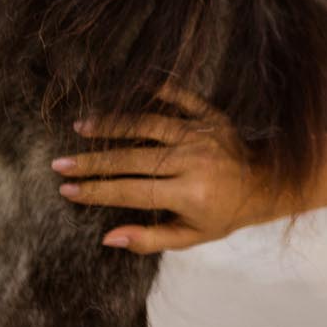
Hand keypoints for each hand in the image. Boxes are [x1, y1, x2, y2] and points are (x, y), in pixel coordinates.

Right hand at [52, 82, 317, 253]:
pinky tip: (129, 87)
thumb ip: (150, 238)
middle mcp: (193, 160)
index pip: (131, 191)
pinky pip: (181, 98)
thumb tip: (108, 238)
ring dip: (113, 124)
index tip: (66, 189)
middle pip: (133, 158)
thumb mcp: (191, 236)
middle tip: (59, 163)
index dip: (96, 191)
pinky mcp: (211, 116)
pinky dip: (157, 91)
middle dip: (93, 161)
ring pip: (149, 124)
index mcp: (188, 193)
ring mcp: (201, 134)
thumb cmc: (223, 214)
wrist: (267, 184)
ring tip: (82, 126)